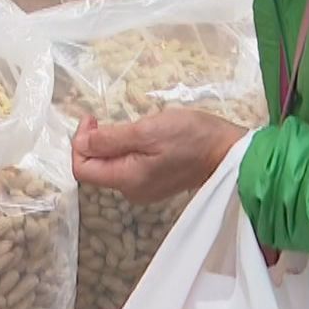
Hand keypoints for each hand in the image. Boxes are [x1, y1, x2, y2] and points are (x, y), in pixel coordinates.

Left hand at [72, 109, 246, 203]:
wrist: (228, 153)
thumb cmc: (190, 137)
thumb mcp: (147, 131)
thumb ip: (111, 139)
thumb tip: (81, 142)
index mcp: (127, 180)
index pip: (82, 169)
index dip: (79, 142)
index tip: (92, 119)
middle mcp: (132, 190)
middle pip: (95, 168)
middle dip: (92, 142)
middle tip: (102, 118)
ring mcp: (144, 188)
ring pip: (111, 166)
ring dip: (108, 144)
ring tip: (123, 125)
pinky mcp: (155, 181)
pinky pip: (127, 166)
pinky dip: (123, 149)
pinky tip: (137, 136)